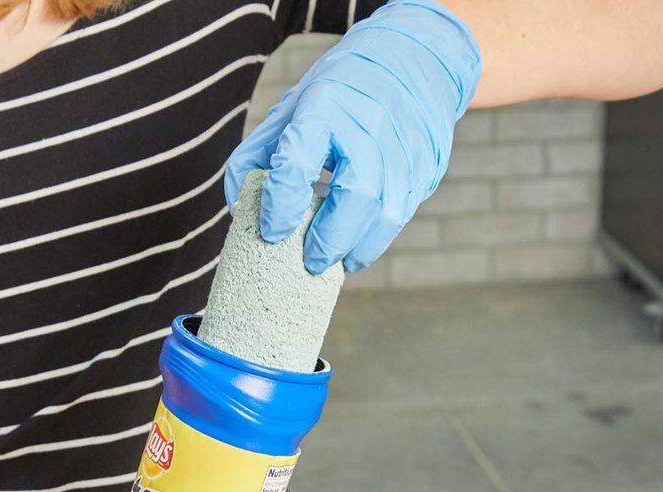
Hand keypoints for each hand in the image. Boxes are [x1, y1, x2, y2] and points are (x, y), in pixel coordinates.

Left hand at [226, 0, 480, 273]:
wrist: (410, 58)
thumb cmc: (337, 94)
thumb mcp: (291, 108)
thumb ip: (256, 155)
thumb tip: (238, 209)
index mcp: (325, 105)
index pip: (299, 160)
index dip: (282, 203)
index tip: (272, 234)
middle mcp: (369, 125)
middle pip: (355, 195)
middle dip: (328, 239)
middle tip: (308, 262)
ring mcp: (404, 147)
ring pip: (384, 214)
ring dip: (355, 249)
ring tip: (333, 261)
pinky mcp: (424, 166)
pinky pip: (400, 216)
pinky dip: (374, 242)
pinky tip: (355, 250)